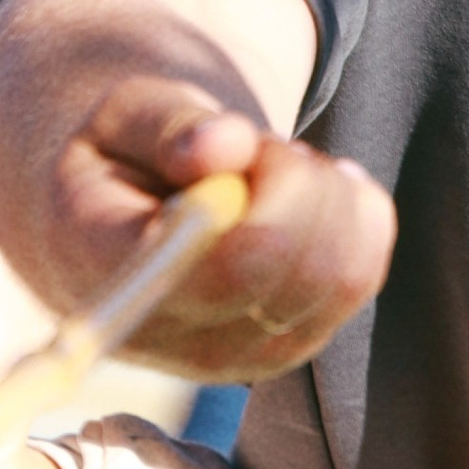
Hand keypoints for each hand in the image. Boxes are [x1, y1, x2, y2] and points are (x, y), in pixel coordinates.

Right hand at [0, 0, 393, 382]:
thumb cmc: (114, 148)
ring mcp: (234, 356)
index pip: (223, 272)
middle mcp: (172, 337)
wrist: (109, 206)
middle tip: (258, 142)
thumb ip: (169, 124)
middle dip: (299, 179)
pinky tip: (305, 192)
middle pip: (294, 274)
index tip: (254, 141)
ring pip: (339, 276)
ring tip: (270, 167)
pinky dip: (351, 216)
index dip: (268, 207)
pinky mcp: (282, 348)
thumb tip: (226, 147)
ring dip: (325, 195)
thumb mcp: (122, 111)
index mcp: (110, 273)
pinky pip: (359, 276)